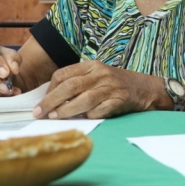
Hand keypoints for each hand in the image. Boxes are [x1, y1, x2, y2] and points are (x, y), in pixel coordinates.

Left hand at [32, 60, 165, 119]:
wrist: (145, 88)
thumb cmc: (115, 83)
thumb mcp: (96, 76)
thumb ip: (77, 83)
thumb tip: (51, 100)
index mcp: (91, 65)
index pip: (63, 74)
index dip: (49, 90)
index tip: (41, 103)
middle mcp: (100, 74)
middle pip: (70, 86)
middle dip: (51, 101)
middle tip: (39, 113)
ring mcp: (111, 87)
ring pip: (84, 99)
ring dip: (66, 110)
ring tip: (55, 117)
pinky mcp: (120, 100)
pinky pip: (100, 110)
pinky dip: (90, 116)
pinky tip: (83, 119)